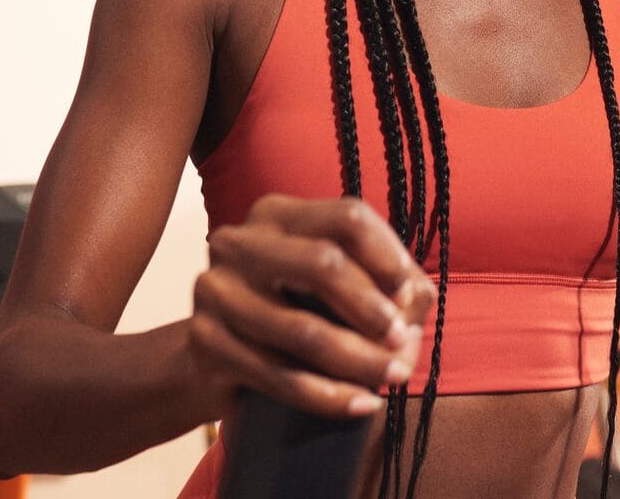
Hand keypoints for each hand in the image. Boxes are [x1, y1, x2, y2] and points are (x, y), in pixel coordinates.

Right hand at [189, 195, 432, 420]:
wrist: (215, 358)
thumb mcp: (335, 288)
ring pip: (303, 329)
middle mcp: (239, 242)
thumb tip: (415, 295)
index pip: (345, 218)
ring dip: (359, 360)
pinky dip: (328, 395)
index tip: (408, 293)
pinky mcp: (204, 341)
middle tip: (402, 340)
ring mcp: (215, 289)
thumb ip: (385, 283)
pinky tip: (362, 405)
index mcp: (277, 214)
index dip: (386, 255)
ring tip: (393, 377)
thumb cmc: (292, 312)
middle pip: (322, 263)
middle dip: (371, 308)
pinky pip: (279, 375)